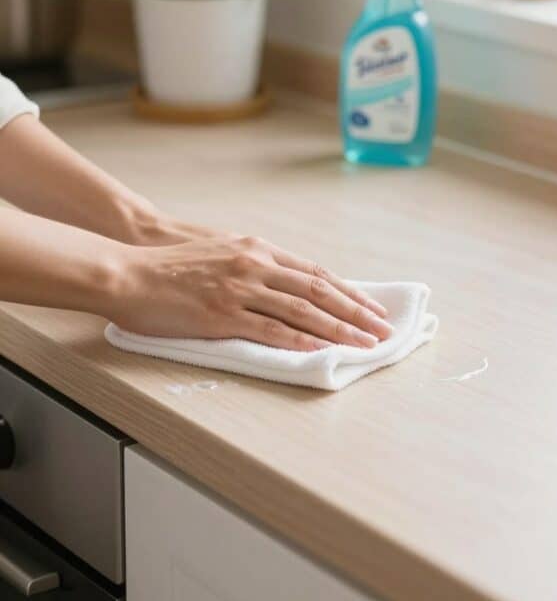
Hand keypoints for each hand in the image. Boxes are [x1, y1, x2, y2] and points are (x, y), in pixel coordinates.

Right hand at [115, 232, 390, 350]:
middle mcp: (256, 266)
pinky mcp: (222, 315)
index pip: (315, 273)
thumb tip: (284, 285)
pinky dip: (300, 341)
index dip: (348, 291)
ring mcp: (240, 290)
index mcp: (257, 250)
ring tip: (364, 345)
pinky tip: (320, 350)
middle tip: (383, 330)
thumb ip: (254, 265)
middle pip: (319, 291)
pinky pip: (270, 330)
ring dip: (338, 329)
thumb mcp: (222, 252)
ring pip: (303, 311)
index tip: (371, 307)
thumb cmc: (171, 264)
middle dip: (356, 312)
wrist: (130, 270)